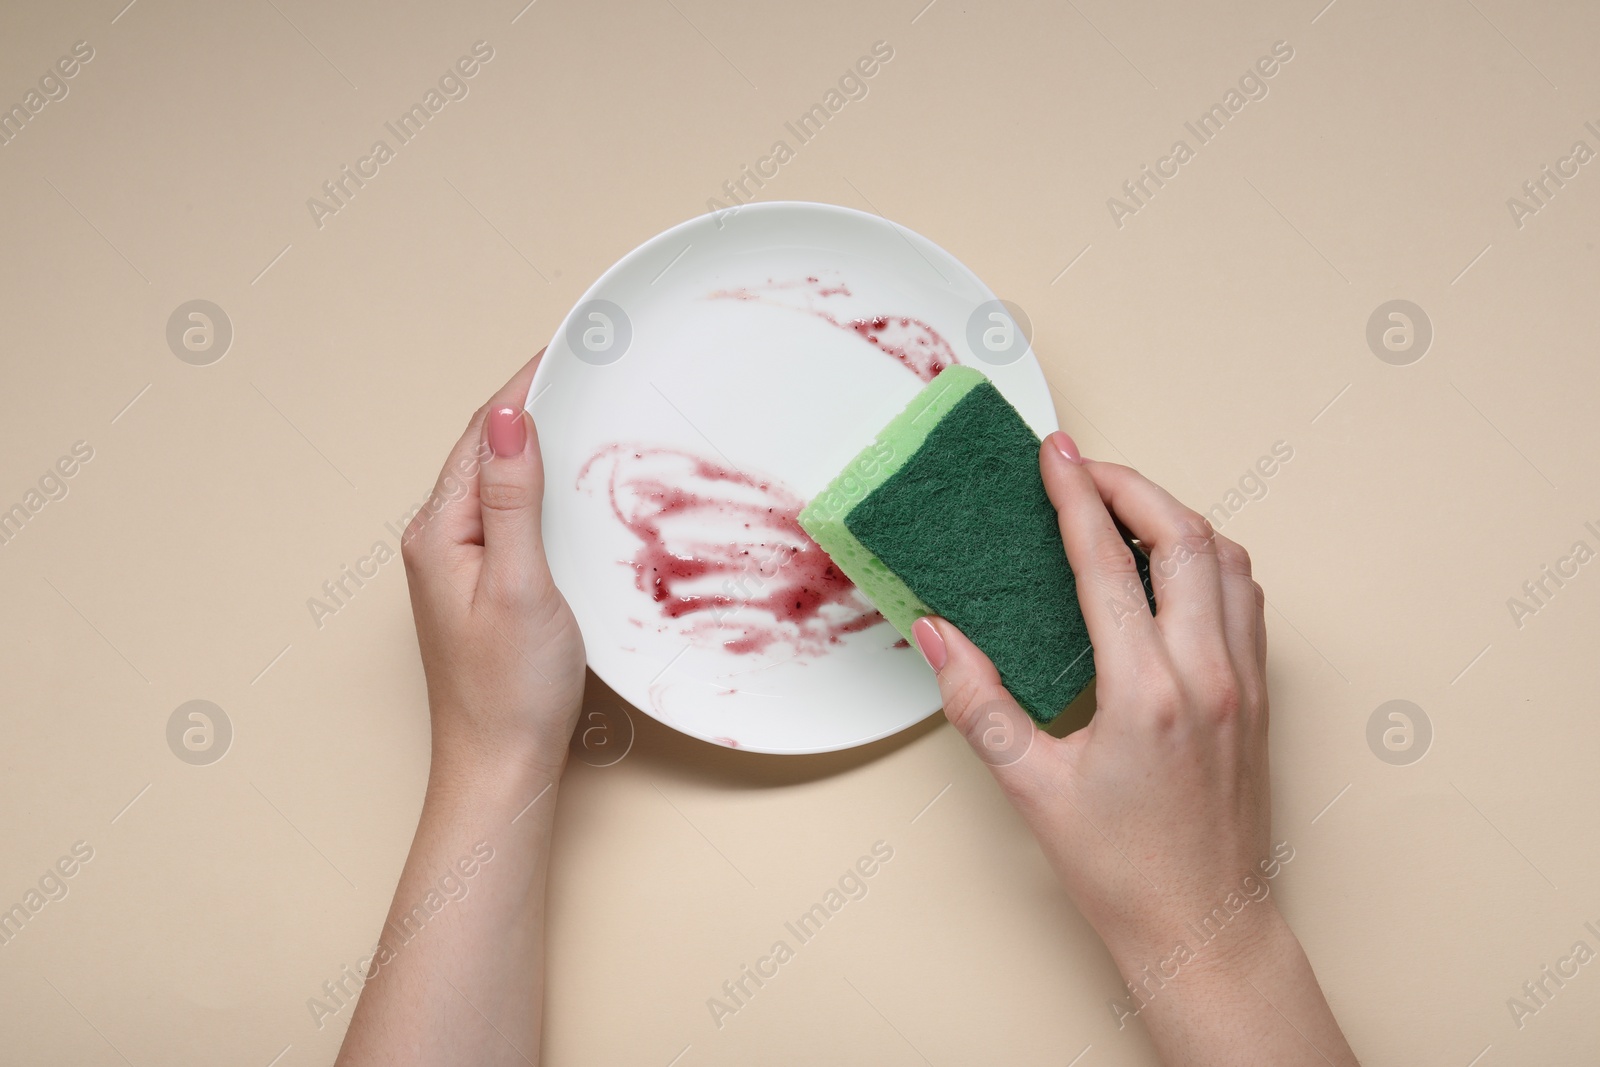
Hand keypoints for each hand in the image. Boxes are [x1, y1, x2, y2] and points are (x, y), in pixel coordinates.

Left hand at [400, 350, 585, 779]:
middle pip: (486, 449)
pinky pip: (509, 513)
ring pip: (498, 480)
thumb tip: (507, 416)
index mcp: (440, 531)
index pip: (483, 432)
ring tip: (583, 405)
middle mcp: (440, 541)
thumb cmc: (511, 689)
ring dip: (536, 441)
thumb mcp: (520, 583)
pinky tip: (569, 485)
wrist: (501, 769)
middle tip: (587, 363)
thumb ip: (512, 498)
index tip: (569, 343)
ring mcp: (460, 565)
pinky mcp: (484, 587)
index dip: (525, 383)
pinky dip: (539, 485)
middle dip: (532, 401)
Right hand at [913, 431, 1357, 1063]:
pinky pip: (1246, 598)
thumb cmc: (1123, 873)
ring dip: (1177, 516)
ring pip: (1228, 560)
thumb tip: (937, 634)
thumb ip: (978, 702)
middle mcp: (1207, 675)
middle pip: (1183, 537)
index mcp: (1146, 693)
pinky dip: (1210, 559)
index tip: (1054, 453)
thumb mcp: (1031, 788)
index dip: (1075, 496)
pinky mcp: (1259, 697)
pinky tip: (1173, 567)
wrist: (1205, 929)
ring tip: (1124, 506)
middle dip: (1131, 485)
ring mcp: (1244, 683)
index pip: (1108, 564)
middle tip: (1082, 465)